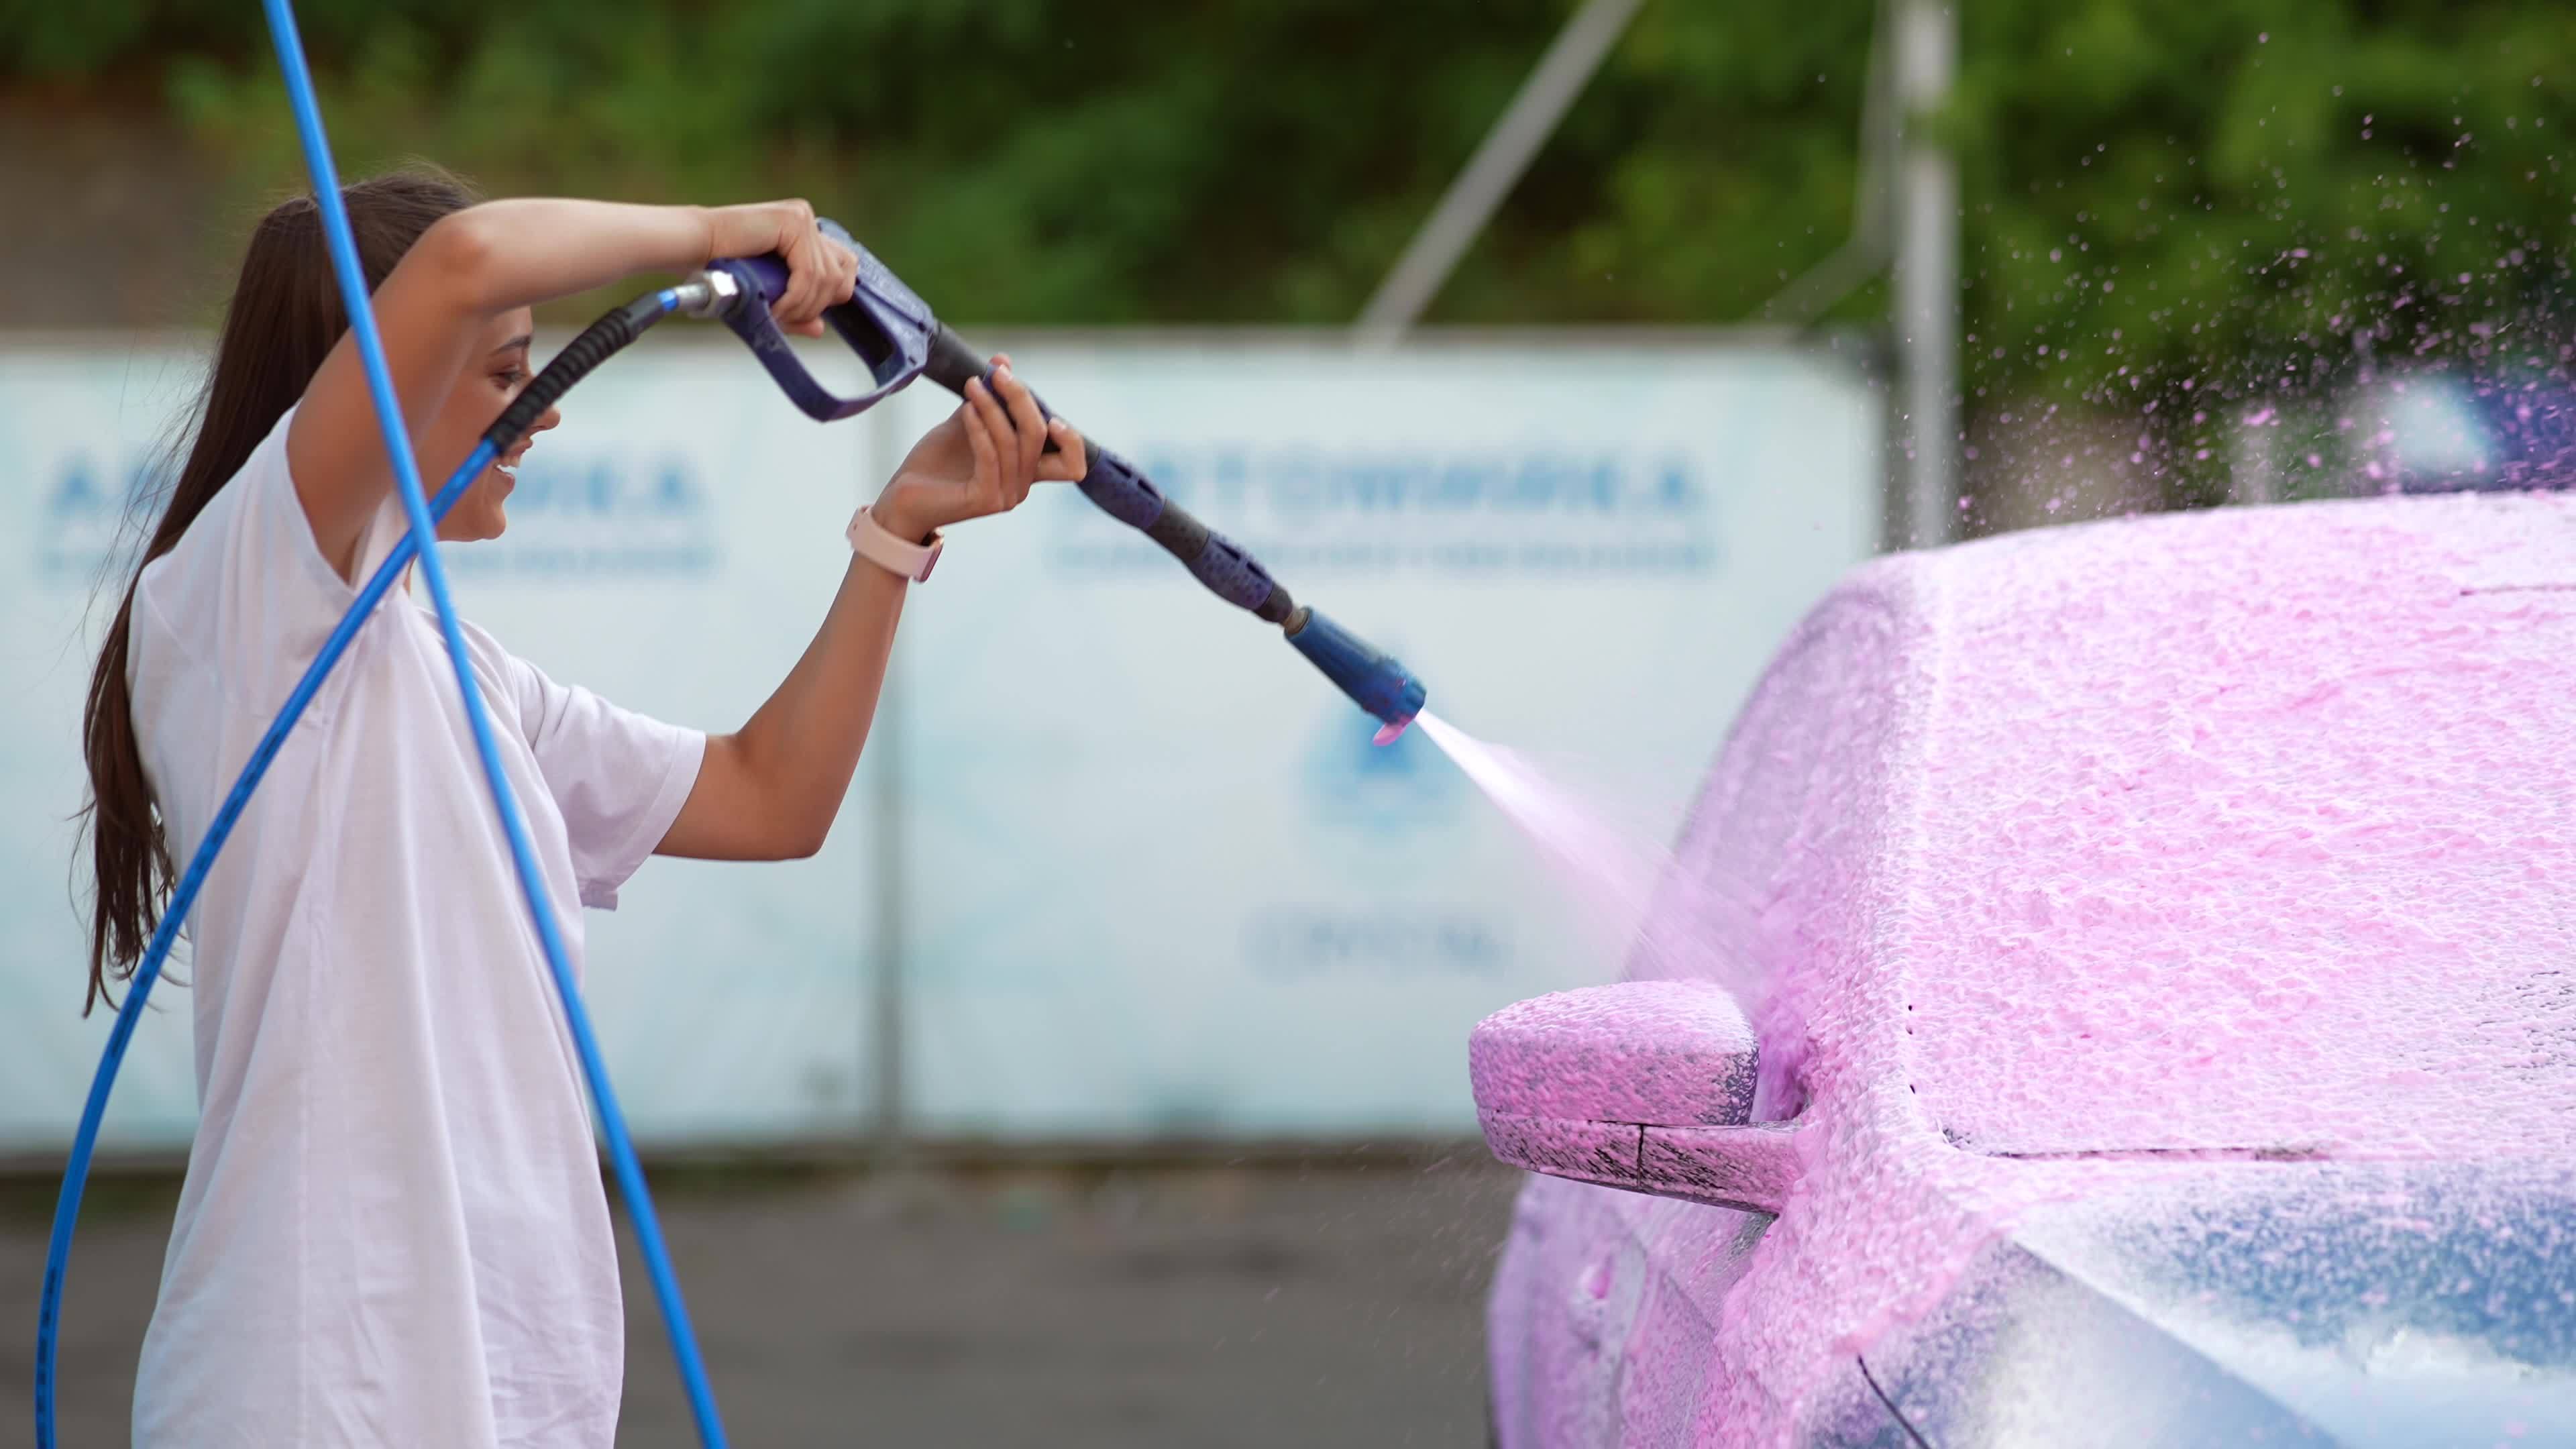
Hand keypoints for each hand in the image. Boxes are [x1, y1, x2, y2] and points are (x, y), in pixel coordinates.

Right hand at [697, 199, 856, 337]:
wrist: (692, 249)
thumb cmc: (721, 271)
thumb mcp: (768, 296)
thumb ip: (795, 310)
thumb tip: (821, 329)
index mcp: (805, 233)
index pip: (844, 269)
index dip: (827, 298)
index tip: (798, 314)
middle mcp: (807, 221)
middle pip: (842, 275)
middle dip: (817, 305)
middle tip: (786, 316)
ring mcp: (802, 218)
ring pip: (826, 278)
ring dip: (801, 307)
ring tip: (774, 314)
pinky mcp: (793, 221)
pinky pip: (809, 273)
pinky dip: (795, 299)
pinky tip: (774, 308)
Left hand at [872, 355, 1087, 539]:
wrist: (903, 497)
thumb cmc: (936, 463)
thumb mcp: (968, 422)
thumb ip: (989, 397)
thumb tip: (1003, 360)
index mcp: (1025, 472)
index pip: (1072, 464)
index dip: (1072, 440)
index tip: (1050, 411)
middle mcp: (1022, 487)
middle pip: (1038, 436)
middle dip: (1019, 398)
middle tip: (996, 373)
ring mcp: (1005, 497)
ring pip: (1012, 442)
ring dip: (992, 407)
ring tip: (971, 385)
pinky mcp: (985, 500)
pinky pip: (990, 456)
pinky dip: (979, 428)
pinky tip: (966, 408)